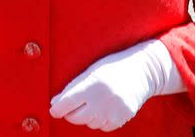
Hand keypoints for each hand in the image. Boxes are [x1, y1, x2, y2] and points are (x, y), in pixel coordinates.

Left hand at [49, 39, 182, 131]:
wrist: (142, 71)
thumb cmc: (111, 68)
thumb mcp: (91, 71)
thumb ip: (73, 87)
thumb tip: (55, 103)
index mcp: (92, 83)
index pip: (68, 102)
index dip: (57, 108)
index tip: (53, 110)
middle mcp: (103, 99)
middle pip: (77, 117)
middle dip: (70, 113)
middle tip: (70, 107)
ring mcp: (114, 110)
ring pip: (89, 123)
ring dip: (86, 116)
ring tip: (92, 102)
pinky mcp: (123, 118)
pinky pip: (103, 126)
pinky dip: (99, 120)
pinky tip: (103, 108)